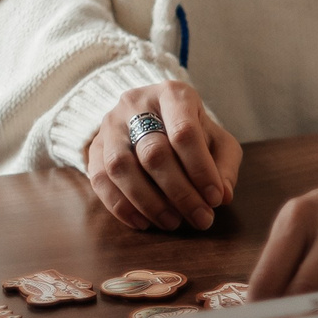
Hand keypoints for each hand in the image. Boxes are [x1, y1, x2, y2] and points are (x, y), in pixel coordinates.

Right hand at [84, 82, 238, 230]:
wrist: (152, 117)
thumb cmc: (191, 131)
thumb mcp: (217, 140)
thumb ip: (224, 165)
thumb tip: (222, 195)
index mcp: (173, 94)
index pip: (184, 132)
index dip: (201, 169)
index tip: (215, 199)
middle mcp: (136, 104)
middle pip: (153, 153)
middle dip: (179, 192)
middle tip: (199, 218)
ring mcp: (110, 124)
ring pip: (120, 167)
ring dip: (148, 203)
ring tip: (172, 223)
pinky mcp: (93, 146)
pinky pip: (99, 179)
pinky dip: (121, 206)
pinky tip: (143, 222)